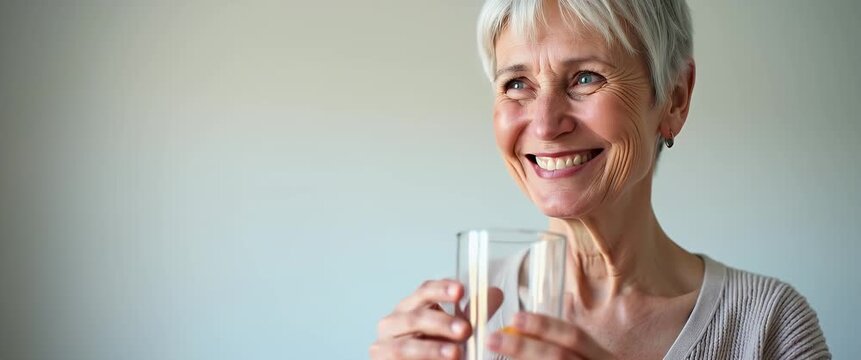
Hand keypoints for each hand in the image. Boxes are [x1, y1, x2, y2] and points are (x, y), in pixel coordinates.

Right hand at [369, 279, 471, 359]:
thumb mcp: (456, 333)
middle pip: (416, 315)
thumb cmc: (435, 352)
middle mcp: (394, 321)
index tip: (461, 291)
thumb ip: (473, 315)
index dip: (442, 289)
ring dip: (432, 348)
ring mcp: (385, 343)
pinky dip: (423, 359)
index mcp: (413, 306)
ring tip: (455, 353)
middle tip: (465, 329)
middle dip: (442, 322)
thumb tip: (495, 292)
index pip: (425, 291)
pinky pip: (400, 358)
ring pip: (406, 344)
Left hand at [487, 312, 613, 359]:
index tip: (515, 316)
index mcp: (603, 359)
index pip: (574, 337)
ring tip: (494, 355)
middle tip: (492, 337)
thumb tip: (524, 332)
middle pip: (559, 357)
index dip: (544, 325)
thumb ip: (568, 350)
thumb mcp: (591, 359)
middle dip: (523, 346)